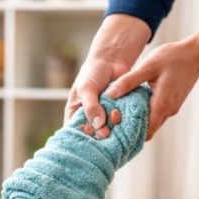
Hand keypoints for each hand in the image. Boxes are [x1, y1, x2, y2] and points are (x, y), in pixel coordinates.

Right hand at [65, 14, 148, 138]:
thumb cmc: (92, 73)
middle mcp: (89, 121)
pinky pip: (120, 125)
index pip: (75, 134)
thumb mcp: (86, 88)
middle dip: (101, 133)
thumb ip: (90, 107)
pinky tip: (122, 114)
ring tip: (116, 114)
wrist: (111, 61)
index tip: (91, 131)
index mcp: (75, 116)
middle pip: (93, 137)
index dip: (83, 137)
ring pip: (108, 132)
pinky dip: (122, 122)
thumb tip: (98, 125)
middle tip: (106, 128)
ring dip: (113, 127)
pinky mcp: (118, 116)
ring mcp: (104, 120)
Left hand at [104, 0, 198, 139]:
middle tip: (115, 116)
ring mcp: (171, 108)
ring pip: (152, 123)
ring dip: (138, 120)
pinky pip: (156, 114)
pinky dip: (145, 112)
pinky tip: (134, 102)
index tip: (116, 123)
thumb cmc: (173, 57)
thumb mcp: (148, 66)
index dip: (130, 133)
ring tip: (121, 110)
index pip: (145, 132)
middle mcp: (168, 111)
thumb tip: (110, 95)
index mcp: (162, 105)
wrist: (196, 53)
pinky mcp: (172, 104)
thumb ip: (129, 81)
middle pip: (147, 131)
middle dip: (131, 127)